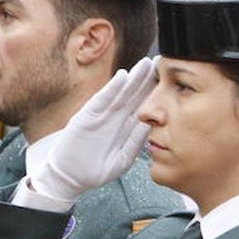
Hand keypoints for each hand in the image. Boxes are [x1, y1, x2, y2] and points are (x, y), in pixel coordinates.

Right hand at [28, 57, 155, 203]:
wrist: (69, 177)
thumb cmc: (94, 171)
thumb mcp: (122, 160)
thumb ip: (135, 143)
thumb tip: (150, 125)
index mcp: (124, 127)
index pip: (142, 106)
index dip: (155, 92)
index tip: (170, 79)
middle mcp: (114, 118)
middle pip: (133, 95)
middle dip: (146, 78)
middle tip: (160, 62)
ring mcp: (100, 116)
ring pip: (120, 93)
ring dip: (133, 78)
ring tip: (145, 64)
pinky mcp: (87, 116)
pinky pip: (101, 100)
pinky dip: (111, 88)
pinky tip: (122, 77)